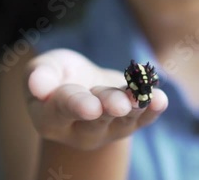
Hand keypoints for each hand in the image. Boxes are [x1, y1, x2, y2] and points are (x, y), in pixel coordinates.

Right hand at [24, 48, 167, 149]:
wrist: (85, 84)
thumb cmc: (59, 75)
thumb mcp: (46, 68)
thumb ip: (41, 75)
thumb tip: (37, 85)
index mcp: (50, 118)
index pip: (62, 111)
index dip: (76, 106)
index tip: (90, 106)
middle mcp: (80, 131)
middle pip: (96, 119)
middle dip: (108, 108)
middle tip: (118, 104)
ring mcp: (109, 130)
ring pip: (122, 119)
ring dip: (134, 107)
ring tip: (141, 96)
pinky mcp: (131, 122)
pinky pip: (144, 119)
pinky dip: (152, 110)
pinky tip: (160, 99)